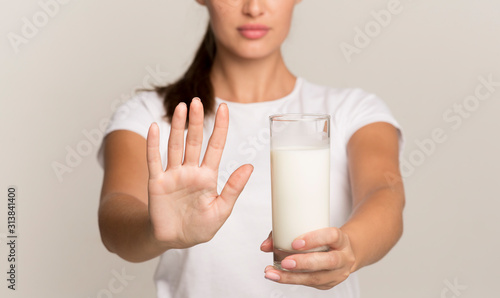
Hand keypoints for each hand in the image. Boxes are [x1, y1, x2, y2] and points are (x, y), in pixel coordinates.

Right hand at [146, 98, 252, 248]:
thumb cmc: (199, 227)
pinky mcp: (156, 182)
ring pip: (175, 145)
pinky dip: (153, 144)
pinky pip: (154, 160)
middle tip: (198, 101)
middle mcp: (190, 171)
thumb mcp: (221, 210)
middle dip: (196, 121)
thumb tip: (249, 166)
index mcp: (208, 176)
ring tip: (182, 107)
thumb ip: (233, 188)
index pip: (216, 146)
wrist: (173, 240)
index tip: (225, 108)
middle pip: (194, 141)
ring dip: (178, 127)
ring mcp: (172, 174)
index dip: (220, 128)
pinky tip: (155, 127)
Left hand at [260, 227, 355, 289]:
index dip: (314, 239)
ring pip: (317, 278)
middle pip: (328, 261)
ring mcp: (338, 273)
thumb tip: (265, 245)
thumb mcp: (313, 230)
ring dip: (292, 277)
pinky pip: (311, 284)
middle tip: (284, 262)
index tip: (295, 243)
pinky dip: (293, 280)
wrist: (343, 252)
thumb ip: (287, 233)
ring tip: (273, 273)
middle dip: (303, 263)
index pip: (332, 236)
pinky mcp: (329, 284)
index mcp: (341, 240)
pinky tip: (279, 276)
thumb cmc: (324, 239)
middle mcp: (343, 257)